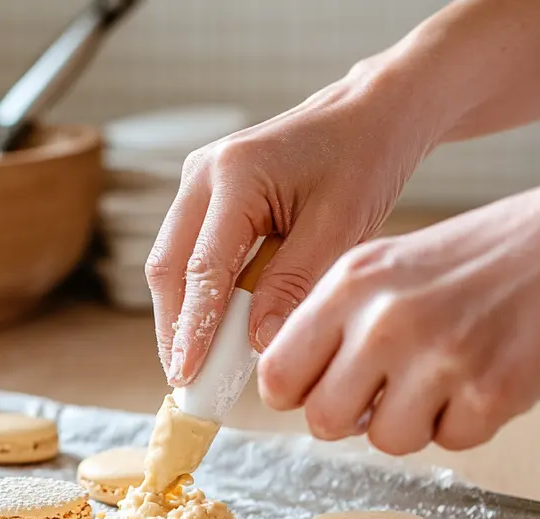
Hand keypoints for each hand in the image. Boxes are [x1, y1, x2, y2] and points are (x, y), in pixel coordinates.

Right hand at [145, 66, 435, 386]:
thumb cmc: (364, 159)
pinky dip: (199, 294)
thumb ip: (294, 284)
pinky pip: (190, 253)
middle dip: (174, 329)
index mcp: (235, 174)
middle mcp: (203, 174)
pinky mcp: (207, 195)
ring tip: (198, 365)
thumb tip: (257, 342)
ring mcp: (198, 182)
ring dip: (182, 315)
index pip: (202, 268)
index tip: (188, 375)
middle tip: (186, 382)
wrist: (372, 114)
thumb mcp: (340, 226)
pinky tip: (215, 329)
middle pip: (168, 267)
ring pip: (172, 264)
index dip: (192, 328)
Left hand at [256, 177, 539, 454]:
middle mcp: (386, 320)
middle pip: (322, 419)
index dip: (295, 393)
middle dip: (348, 418)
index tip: (316, 390)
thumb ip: (333, 321)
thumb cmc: (475, 258)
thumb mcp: (383, 266)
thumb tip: (293, 385)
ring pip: (385, 440)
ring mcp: (439, 358)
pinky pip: (450, 442)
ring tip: (441, 378)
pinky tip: (482, 377)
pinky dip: (465, 422)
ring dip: (412, 422)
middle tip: (383, 393)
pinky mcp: (491, 392)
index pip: (278, 373)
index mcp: (350, 284)